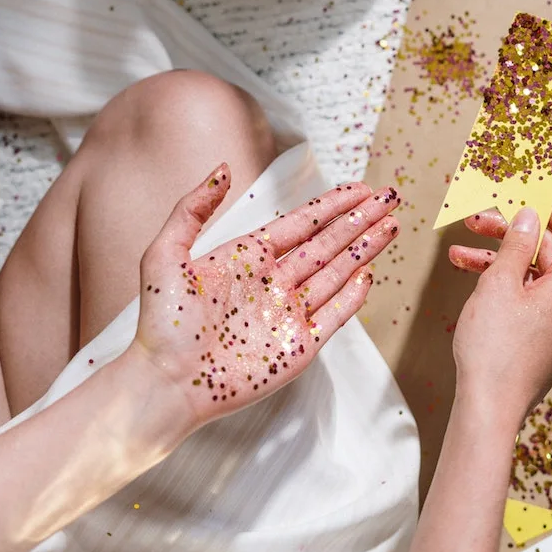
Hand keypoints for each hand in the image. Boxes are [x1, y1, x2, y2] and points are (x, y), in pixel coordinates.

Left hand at [131, 165, 399, 430]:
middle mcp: (274, 282)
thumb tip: (225, 167)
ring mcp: (289, 315)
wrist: (163, 383)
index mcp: (249, 257)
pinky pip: (333, 317)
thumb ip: (193, 208)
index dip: (333, 204)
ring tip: (392, 224)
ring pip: (337, 274)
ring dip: (365, 249)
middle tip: (390, 196)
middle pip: (328, 244)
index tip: (361, 187)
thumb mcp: (165, 254)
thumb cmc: (160, 322)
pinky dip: (353, 297)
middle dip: (360, 220)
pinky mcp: (298, 349)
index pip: (303, 223)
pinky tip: (369, 273)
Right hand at [449, 201, 551, 430]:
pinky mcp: (551, 341)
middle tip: (478, 219)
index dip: (549, 207)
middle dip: (513, 233)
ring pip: (537, 276)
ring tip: (460, 252)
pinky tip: (472, 279)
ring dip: (501, 259)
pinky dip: (508, 286)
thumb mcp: (500, 282)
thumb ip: (517, 242)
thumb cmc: (495, 346)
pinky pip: (534, 300)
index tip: (521, 196)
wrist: (489, 410)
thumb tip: (530, 216)